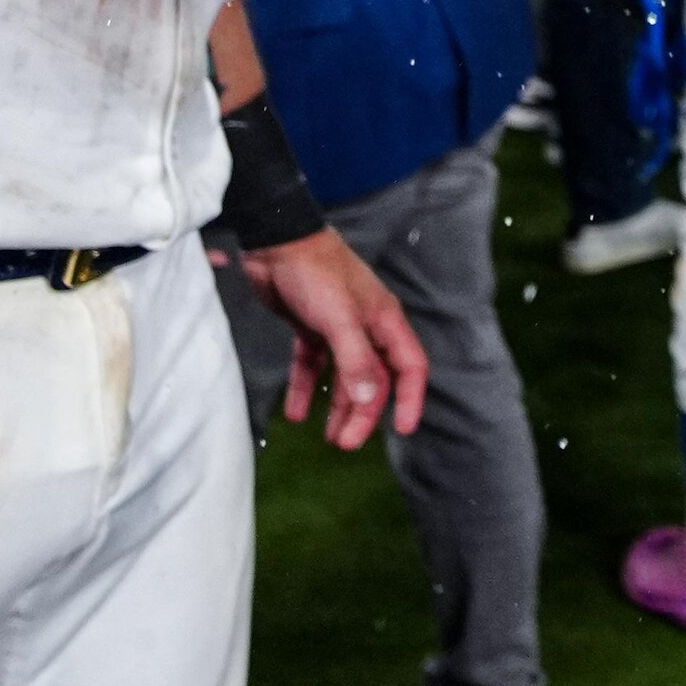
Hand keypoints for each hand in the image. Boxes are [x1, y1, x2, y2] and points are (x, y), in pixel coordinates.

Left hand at [224, 228, 429, 448]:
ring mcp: (338, 328)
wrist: (276, 243)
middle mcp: (366, 327)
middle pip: (374, 379)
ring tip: (329, 437)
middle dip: (363, 413)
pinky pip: (312, 365)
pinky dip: (305, 388)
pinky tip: (295, 412)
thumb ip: (355, 359)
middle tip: (346, 443)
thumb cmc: (315, 272)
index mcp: (384, 321)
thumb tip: (368, 399)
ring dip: (338, 407)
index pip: (410, 366)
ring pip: (345, 376)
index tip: (402, 429)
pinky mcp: (310, 327)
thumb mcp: (338, 319)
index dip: (410, 398)